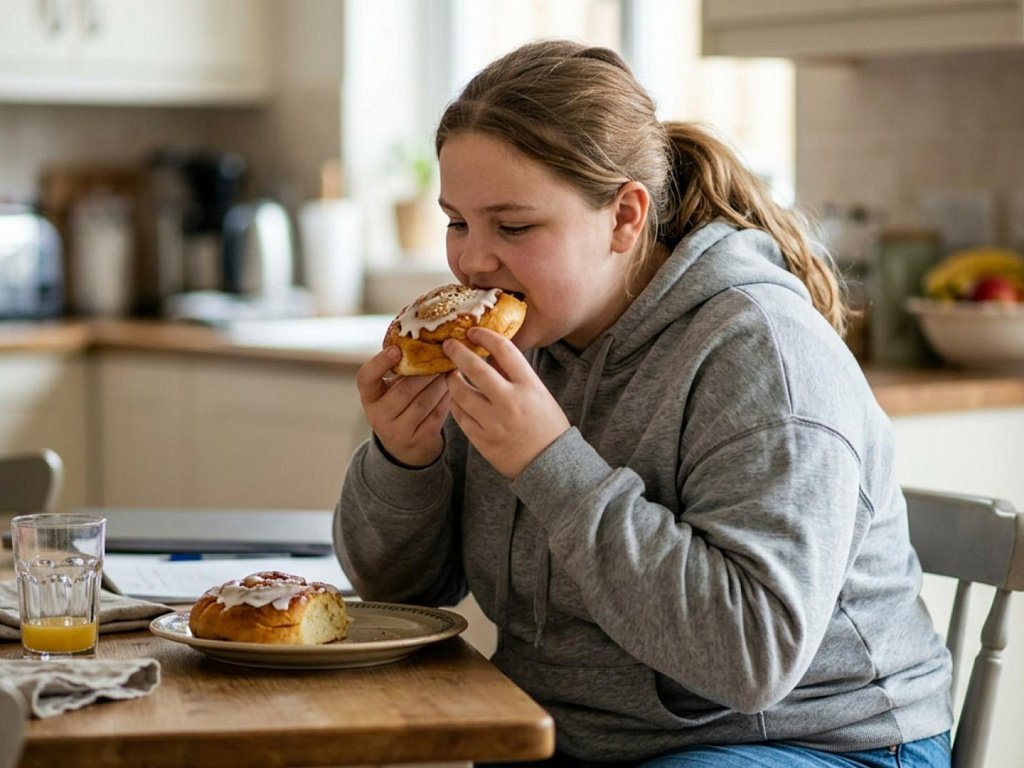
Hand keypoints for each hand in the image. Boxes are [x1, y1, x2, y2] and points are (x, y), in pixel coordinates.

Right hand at [355, 346, 450, 467]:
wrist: (406, 447)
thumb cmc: (400, 406)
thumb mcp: (391, 389)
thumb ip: (400, 370)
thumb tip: (425, 339)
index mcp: (370, 397)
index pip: (366, 378)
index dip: (379, 363)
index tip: (396, 349)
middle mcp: (378, 416)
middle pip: (405, 390)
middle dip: (426, 372)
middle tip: (443, 356)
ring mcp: (398, 431)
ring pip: (424, 402)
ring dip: (441, 384)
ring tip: (451, 370)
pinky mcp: (418, 440)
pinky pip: (436, 415)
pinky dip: (447, 399)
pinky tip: (454, 388)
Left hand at [443, 328, 569, 478]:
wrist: (551, 465)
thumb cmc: (547, 426)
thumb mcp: (538, 394)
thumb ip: (515, 375)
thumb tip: (488, 357)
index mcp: (529, 386)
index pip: (504, 350)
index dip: (485, 336)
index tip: (474, 332)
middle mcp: (510, 401)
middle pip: (475, 368)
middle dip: (457, 352)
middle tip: (449, 345)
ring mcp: (494, 422)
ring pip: (460, 393)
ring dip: (452, 380)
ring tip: (451, 375)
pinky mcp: (482, 440)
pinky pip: (460, 416)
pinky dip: (456, 403)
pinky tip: (457, 398)